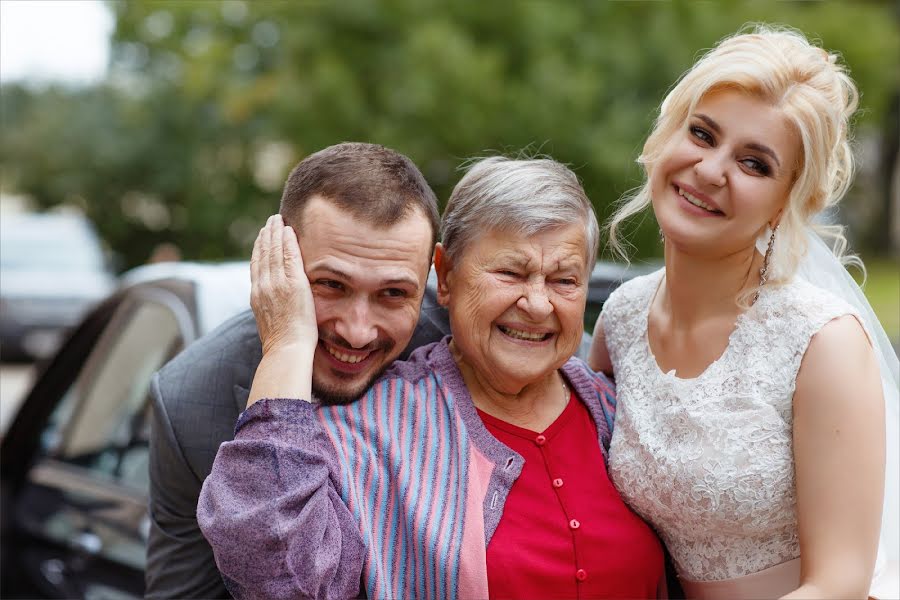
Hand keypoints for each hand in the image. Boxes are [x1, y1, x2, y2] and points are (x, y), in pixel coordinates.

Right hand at [250, 214, 317, 356]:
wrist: (286, 350)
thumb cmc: (283, 345)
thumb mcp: (270, 324)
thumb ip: (270, 310)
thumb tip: (273, 310)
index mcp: (257, 296)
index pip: (256, 266)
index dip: (259, 249)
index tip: (262, 237)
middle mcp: (263, 286)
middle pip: (263, 254)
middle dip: (266, 236)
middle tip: (270, 222)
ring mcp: (277, 284)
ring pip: (274, 251)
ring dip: (275, 232)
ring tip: (277, 220)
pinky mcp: (293, 283)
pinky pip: (289, 255)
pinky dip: (287, 241)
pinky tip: (289, 230)